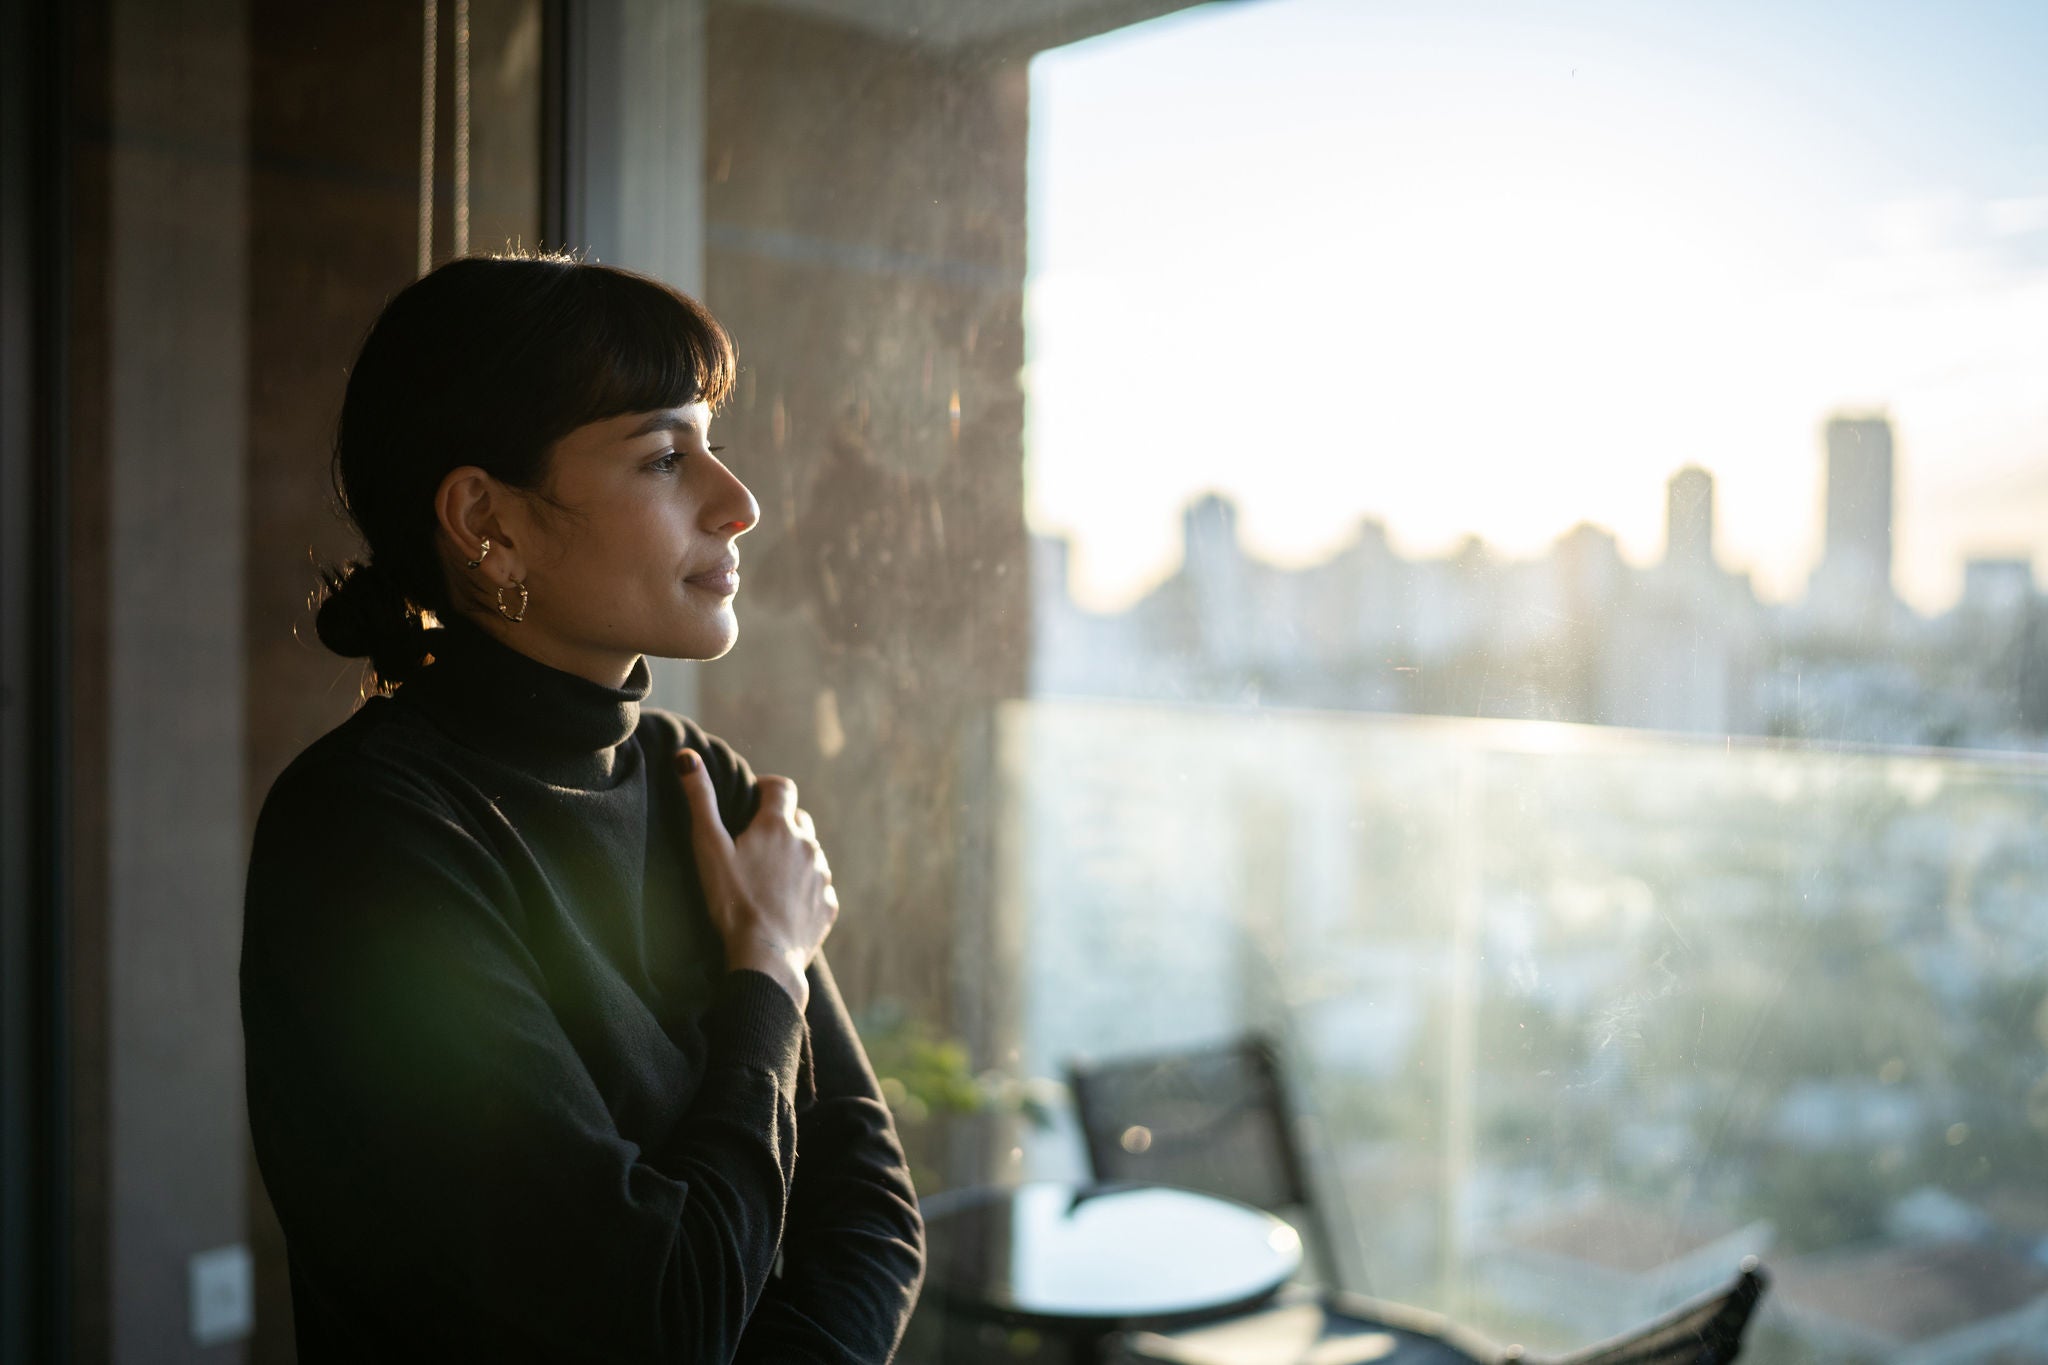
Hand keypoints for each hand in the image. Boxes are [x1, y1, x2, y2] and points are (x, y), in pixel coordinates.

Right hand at [675, 749, 837, 1011]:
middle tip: (754, 845)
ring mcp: (822, 876)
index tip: (753, 800)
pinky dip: (804, 890)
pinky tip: (782, 905)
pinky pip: (819, 888)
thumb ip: (699, 800)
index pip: (782, 787)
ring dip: (793, 858)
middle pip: (799, 820)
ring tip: (767, 880)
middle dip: (780, 824)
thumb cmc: (732, 902)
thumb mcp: (709, 848)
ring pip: (810, 854)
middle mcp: (808, 845)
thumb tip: (687, 756)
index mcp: (779, 826)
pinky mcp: (828, 905)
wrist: (764, 958)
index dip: (767, 789)